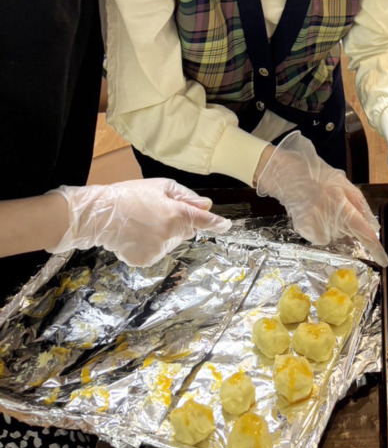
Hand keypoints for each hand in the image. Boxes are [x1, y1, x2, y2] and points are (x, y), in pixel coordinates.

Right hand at [48, 178, 230, 266]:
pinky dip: (150, 245)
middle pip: (186, 231)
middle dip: (178, 223)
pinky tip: (136, 235)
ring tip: (141, 223)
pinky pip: (156, 252)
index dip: (216, 223)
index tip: (226, 225)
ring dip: (163, 234)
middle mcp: (170, 235)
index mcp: (176, 214)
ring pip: (171, 243)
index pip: (203, 220)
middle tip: (156, 212)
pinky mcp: (146, 260)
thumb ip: (186, 197)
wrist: (100, 214)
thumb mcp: (160, 187)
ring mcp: (158, 250)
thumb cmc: (129, 195)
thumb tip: (206, 205)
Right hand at [256, 132, 387, 266]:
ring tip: (322, 208)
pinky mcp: (306, 234)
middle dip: (347, 224)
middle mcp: (329, 222)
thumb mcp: (346, 185)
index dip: (375, 249)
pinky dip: (322, 229)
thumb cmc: (321, 178)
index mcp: (342, 207)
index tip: (384, 261)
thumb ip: (360, 206)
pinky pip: (322, 237)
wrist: (292, 178)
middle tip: (336, 206)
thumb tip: (372, 227)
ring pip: (335, 236)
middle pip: (348, 234)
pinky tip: (314, 214)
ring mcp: (316, 230)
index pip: (363, 232)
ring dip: (334, 226)